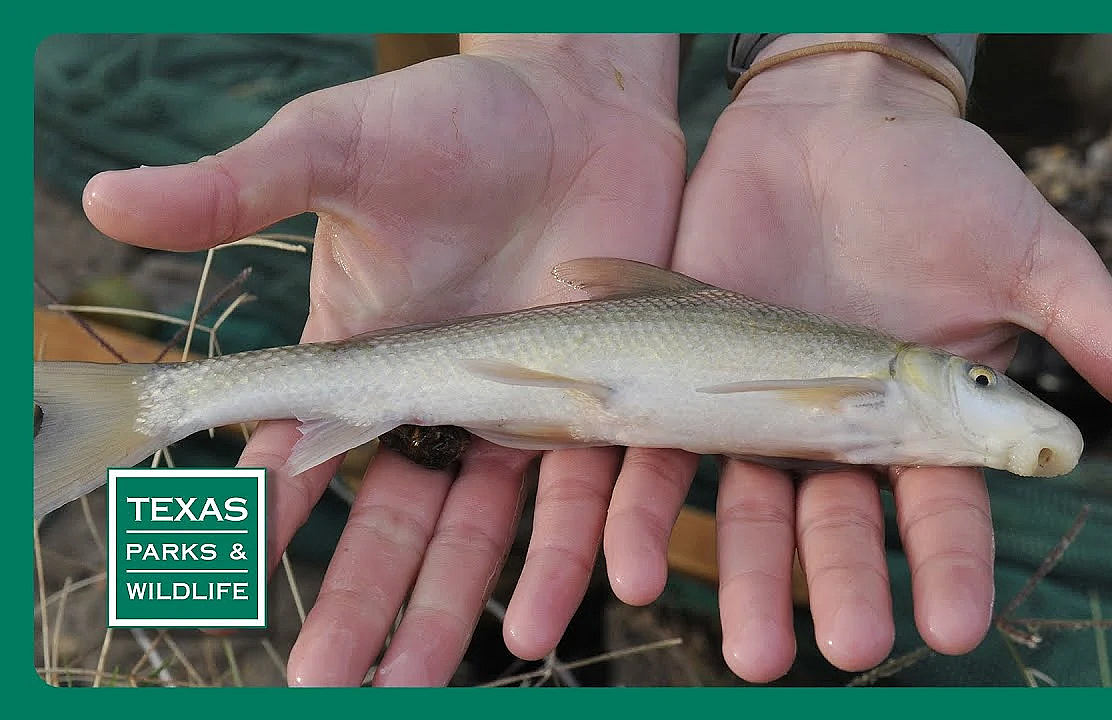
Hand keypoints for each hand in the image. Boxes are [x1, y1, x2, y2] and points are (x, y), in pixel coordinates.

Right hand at [82, 34, 687, 685]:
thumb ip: (239, 187)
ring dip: (456, 604)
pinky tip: (556, 610)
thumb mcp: (338, 147)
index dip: (277, 509)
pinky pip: (588, 487)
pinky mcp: (603, 395)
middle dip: (361, 598)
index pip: (310, 445)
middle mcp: (444, 393)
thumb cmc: (451, 117)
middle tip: (325, 679)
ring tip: (420, 677)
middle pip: (397, 515)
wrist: (578, 100)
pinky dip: (577, 547)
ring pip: (488, 525)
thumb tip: (103, 200)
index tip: (243, 573)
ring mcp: (524, 401)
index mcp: (370, 346)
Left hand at [672, 33, 1111, 681]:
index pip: (943, 510)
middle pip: (838, 527)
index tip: (958, 625)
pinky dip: (641, 503)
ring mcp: (759, 405)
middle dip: (840, 588)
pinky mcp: (684, 373)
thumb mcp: (1035, 258)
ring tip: (746, 648)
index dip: (950, 564)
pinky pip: (658, 447)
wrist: (834, 119)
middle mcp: (839, 429)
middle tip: (841, 651)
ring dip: (744, 575)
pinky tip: (628, 561)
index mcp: (924, 420)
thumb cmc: (946, 187)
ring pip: (749, 506)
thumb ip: (1111, 340)